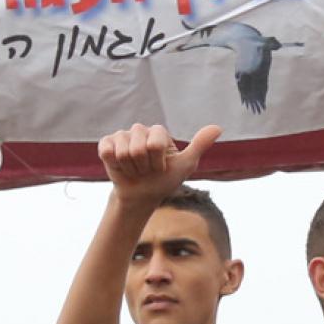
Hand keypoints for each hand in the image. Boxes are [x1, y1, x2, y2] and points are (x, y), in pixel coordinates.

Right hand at [99, 122, 221, 205]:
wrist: (143, 195)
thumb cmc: (165, 180)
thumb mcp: (185, 165)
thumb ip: (199, 145)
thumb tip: (218, 127)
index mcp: (158, 131)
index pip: (155, 143)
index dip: (158, 161)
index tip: (161, 167)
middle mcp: (139, 130)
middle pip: (138, 148)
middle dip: (144, 166)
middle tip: (147, 170)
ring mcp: (122, 136)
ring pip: (122, 151)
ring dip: (130, 168)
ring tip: (135, 170)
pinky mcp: (106, 144)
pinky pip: (107, 151)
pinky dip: (114, 164)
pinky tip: (120, 167)